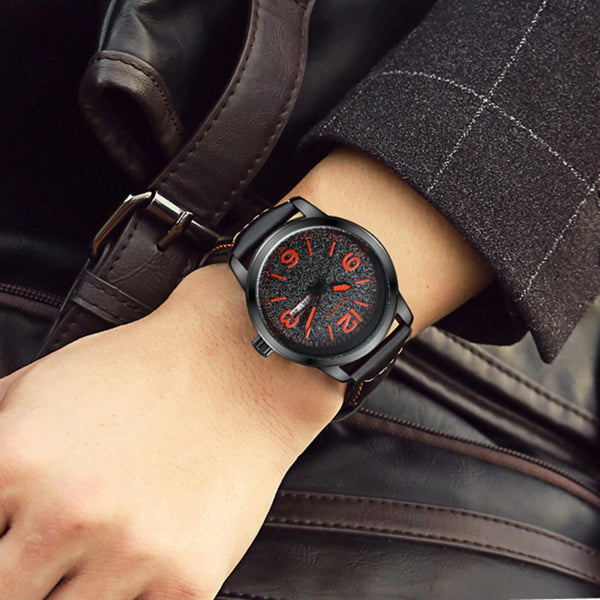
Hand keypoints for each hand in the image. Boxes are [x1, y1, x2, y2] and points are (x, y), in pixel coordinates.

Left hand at [0, 264, 342, 599]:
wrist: (238, 368)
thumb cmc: (141, 371)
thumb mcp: (40, 381)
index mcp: (16, 462)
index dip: (0, 539)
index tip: (19, 538)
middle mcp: (67, 515)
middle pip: (9, 593)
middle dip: (24, 576)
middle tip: (59, 547)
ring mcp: (131, 552)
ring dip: (76, 588)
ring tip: (104, 541)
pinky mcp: (187, 580)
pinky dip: (130, 595)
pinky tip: (138, 560)